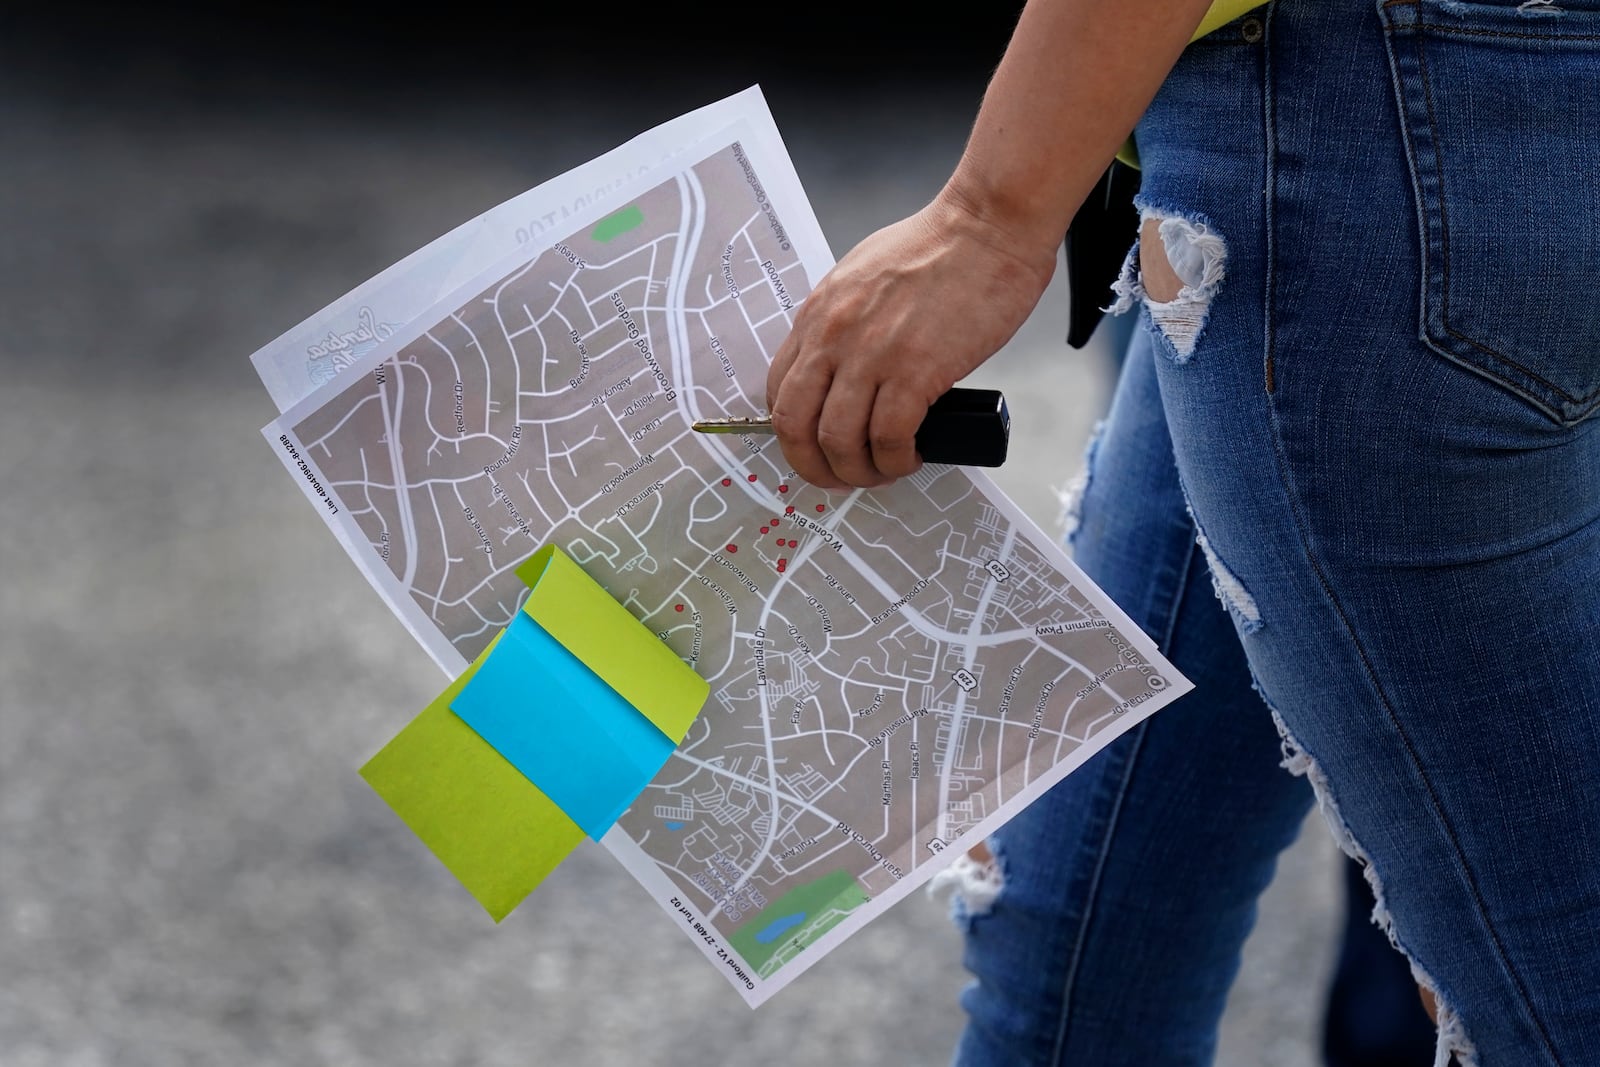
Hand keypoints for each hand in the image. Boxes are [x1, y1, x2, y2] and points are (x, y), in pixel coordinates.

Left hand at [765, 192, 1055, 489]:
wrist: (988, 226)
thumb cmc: (941, 245)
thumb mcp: (864, 274)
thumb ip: (846, 318)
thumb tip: (849, 364)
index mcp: (819, 313)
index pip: (779, 391)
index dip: (793, 434)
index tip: (814, 447)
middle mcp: (834, 336)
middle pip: (795, 425)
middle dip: (813, 466)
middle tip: (840, 477)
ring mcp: (871, 354)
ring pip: (839, 441)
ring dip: (859, 471)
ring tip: (885, 470)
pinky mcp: (915, 370)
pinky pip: (890, 438)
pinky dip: (897, 460)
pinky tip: (913, 456)